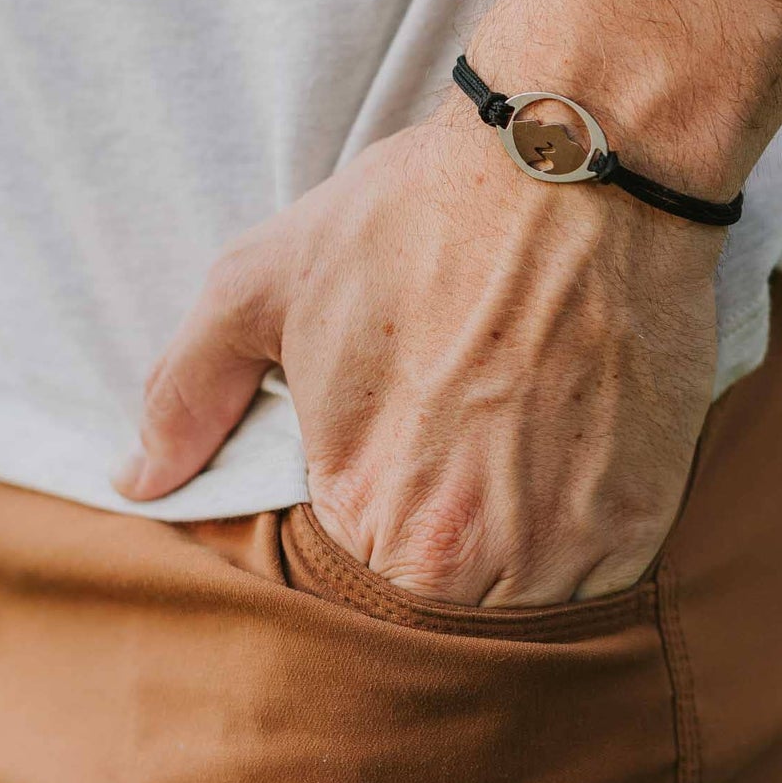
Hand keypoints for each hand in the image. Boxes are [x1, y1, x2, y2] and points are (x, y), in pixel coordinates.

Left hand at [114, 105, 722, 604]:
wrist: (577, 162)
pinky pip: (597, 579)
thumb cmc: (416, 216)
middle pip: (436, 620)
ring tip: (502, 467)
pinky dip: (572, 540)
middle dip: (428, 562)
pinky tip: (557, 462)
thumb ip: (187, 390)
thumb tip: (135, 480)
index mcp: (371, 517)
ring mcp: (574, 544)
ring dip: (505, 565)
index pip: (343, 605)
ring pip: (522, 615)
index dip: (349, 546)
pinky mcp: (646, 514)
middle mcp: (476, 559)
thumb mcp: (266, 281)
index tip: (374, 483)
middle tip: (443, 471)